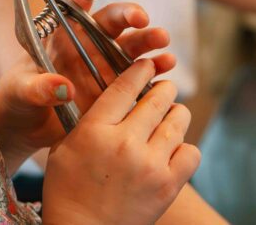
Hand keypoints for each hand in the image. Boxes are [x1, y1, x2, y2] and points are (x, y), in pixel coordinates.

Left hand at [0, 0, 174, 154]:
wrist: (28, 129)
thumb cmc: (18, 100)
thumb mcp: (19, 92)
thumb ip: (37, 88)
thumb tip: (62, 88)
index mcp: (61, 30)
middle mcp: (87, 41)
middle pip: (112, 18)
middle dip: (129, 13)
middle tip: (141, 18)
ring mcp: (105, 62)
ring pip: (132, 43)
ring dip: (148, 38)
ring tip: (162, 40)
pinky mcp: (118, 86)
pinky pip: (141, 73)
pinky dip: (156, 68)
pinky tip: (168, 66)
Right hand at [42, 60, 199, 224]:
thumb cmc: (68, 191)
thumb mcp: (64, 148)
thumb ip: (86, 119)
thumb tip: (106, 94)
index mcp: (95, 130)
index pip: (125, 86)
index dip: (139, 70)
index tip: (146, 64)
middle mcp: (125, 143)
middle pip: (158, 98)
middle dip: (163, 88)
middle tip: (163, 88)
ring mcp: (150, 164)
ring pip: (179, 120)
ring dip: (176, 113)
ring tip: (171, 115)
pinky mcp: (168, 185)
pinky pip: (191, 152)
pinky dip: (185, 147)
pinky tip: (173, 148)